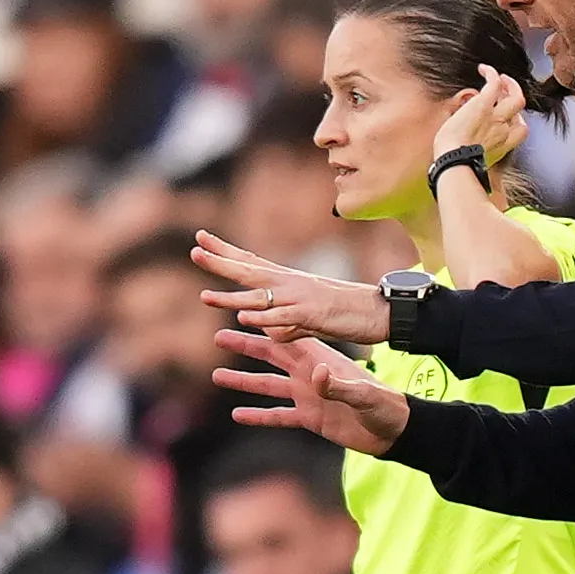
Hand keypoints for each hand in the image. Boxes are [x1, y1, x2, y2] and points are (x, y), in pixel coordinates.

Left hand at [192, 232, 388, 346]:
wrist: (380, 311)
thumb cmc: (347, 314)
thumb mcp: (310, 320)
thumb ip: (289, 326)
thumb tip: (273, 334)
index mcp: (289, 281)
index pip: (252, 262)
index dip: (226, 252)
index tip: (201, 239)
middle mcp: (291, 284)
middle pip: (249, 271)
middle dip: (220, 263)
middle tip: (194, 252)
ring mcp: (300, 298)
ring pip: (260, 296)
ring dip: (231, 296)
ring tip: (204, 296)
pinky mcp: (312, 315)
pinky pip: (282, 317)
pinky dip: (263, 317)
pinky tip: (244, 316)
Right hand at [213, 329, 411, 455]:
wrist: (394, 431)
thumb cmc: (385, 407)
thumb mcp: (363, 394)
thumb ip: (339, 385)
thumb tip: (317, 374)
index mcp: (322, 360)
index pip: (288, 338)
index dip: (266, 325)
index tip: (242, 312)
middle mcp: (309, 374)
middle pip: (270, 356)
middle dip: (245, 346)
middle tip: (218, 337)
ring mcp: (307, 396)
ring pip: (267, 385)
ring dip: (243, 381)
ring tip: (217, 376)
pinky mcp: (309, 418)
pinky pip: (278, 416)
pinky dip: (258, 415)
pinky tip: (237, 414)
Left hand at [432, 67, 530, 168]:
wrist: (454, 161)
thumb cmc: (458, 166)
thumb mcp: (475, 160)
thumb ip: (479, 152)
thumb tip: (469, 151)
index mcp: (502, 145)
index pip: (520, 129)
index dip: (516, 119)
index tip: (507, 116)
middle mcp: (503, 130)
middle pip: (520, 110)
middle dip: (514, 97)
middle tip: (506, 91)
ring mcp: (496, 116)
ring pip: (516, 96)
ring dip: (510, 84)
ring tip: (501, 78)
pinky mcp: (483, 104)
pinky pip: (494, 83)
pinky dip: (491, 74)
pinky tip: (483, 69)